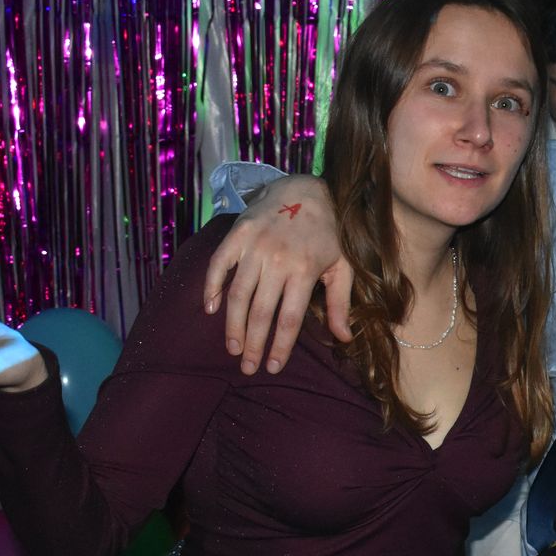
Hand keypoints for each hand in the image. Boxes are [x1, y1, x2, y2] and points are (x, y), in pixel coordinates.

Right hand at [203, 174, 349, 373]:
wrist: (305, 188)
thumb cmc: (328, 233)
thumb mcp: (342, 266)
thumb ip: (340, 302)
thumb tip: (344, 339)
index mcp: (305, 270)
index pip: (289, 319)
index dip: (279, 347)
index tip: (273, 367)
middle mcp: (278, 260)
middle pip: (260, 312)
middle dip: (252, 344)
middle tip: (247, 367)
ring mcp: (254, 246)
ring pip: (238, 294)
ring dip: (232, 325)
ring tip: (232, 348)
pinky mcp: (237, 234)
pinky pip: (218, 265)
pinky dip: (212, 287)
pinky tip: (211, 309)